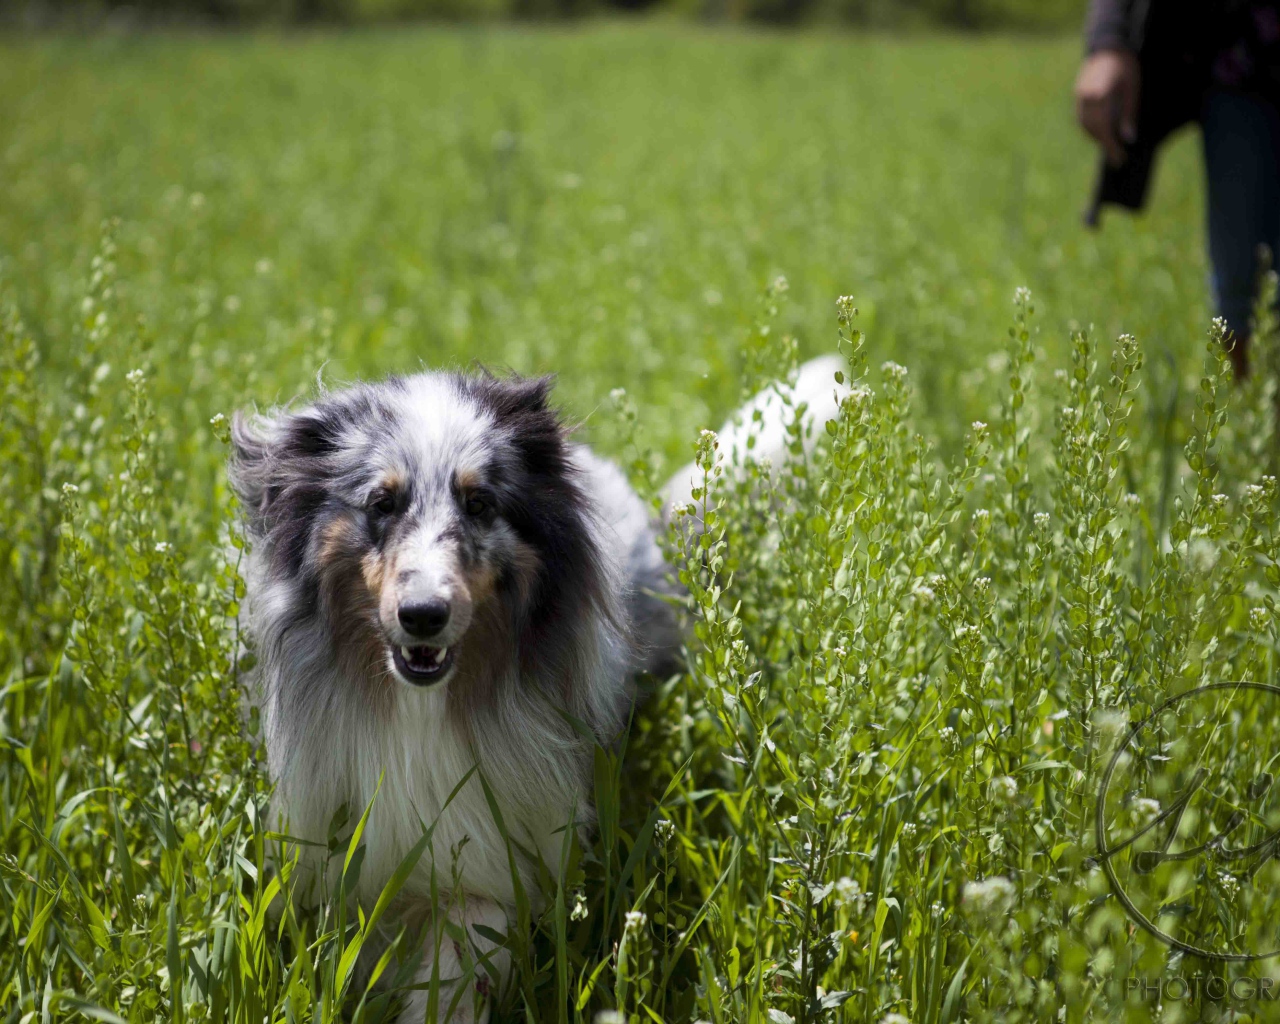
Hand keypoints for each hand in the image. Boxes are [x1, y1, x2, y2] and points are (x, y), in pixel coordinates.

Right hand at [1074, 49, 1139, 165]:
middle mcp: (1086, 97)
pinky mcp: (1078, 94)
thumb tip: (1128, 138)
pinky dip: (1092, 127)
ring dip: (1097, 137)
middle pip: (1092, 129)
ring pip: (1085, 125)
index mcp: (1100, 94)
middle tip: (1116, 157)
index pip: (1103, 128)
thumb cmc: (1126, 64)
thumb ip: (1129, 113)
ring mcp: (1079, 96)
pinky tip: (1102, 131)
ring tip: (1111, 146)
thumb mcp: (1133, 88)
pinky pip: (1082, 117)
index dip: (1110, 146)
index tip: (1119, 159)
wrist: (1109, 44)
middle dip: (1104, 144)